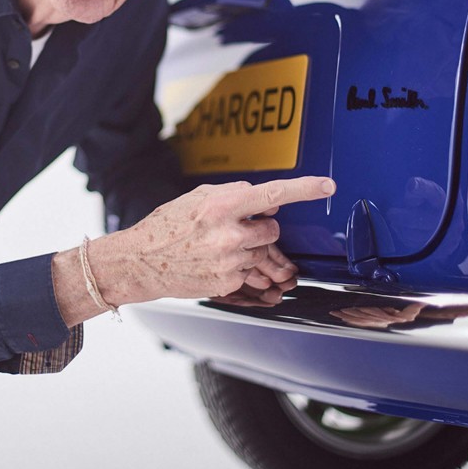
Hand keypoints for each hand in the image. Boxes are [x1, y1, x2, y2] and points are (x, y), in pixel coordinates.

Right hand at [48, 177, 335, 325]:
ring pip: (263, 252)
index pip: (273, 193)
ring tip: (220, 247)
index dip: (305, 189)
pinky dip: (238, 267)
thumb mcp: (197, 198)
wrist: (140, 262)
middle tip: (234, 228)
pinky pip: (250, 272)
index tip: (327, 185)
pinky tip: (214, 262)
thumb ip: (235, 196)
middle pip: (272, 228)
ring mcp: (231, 261)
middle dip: (260, 227)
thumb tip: (270, 200)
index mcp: (222, 205)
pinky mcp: (229, 283)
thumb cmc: (167, 226)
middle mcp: (230, 234)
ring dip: (249, 248)